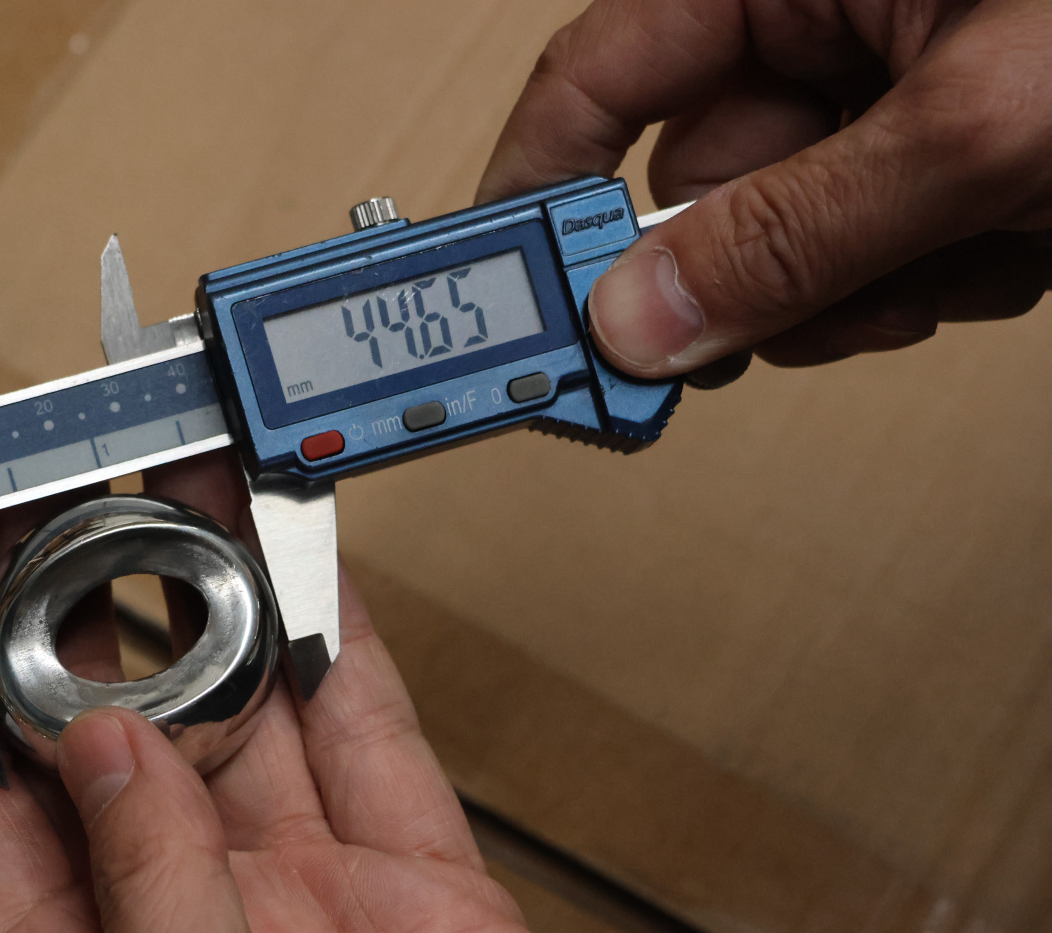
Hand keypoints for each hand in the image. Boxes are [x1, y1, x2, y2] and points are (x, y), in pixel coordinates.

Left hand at [0, 453, 596, 932]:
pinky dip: (346, 646)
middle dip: (79, 600)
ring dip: (217, 596)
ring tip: (191, 482)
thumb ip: (150, 902)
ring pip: (242, 710)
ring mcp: (301, 905)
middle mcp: (178, 928)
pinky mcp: (416, 896)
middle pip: (104, 728)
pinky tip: (314, 565)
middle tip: (68, 488)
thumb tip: (105, 749)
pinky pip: (373, 738)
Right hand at [479, 0, 1051, 375]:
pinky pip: (881, 260)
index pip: (601, 74)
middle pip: (699, 186)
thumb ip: (797, 230)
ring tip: (979, 248)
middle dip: (753, 272)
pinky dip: (943, 281)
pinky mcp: (947, 157)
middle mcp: (821, 24)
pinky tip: (1023, 242)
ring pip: (795, 245)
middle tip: (782, 325)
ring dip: (871, 287)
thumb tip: (640, 322)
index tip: (508, 300)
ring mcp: (885, 95)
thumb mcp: (982, 123)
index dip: (540, 186)